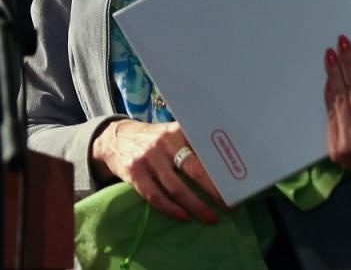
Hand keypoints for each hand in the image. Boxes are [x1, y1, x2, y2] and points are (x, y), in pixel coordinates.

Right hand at [91, 119, 224, 223]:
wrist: (114, 138)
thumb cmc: (152, 139)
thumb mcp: (171, 134)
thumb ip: (190, 143)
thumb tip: (222, 163)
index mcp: (177, 132)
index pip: (203, 150)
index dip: (219, 168)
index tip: (236, 183)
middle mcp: (164, 143)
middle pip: (192, 169)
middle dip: (212, 190)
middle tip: (228, 206)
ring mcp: (148, 158)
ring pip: (175, 186)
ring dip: (195, 205)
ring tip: (209, 217)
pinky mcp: (134, 173)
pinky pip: (155, 195)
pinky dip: (171, 208)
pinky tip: (183, 217)